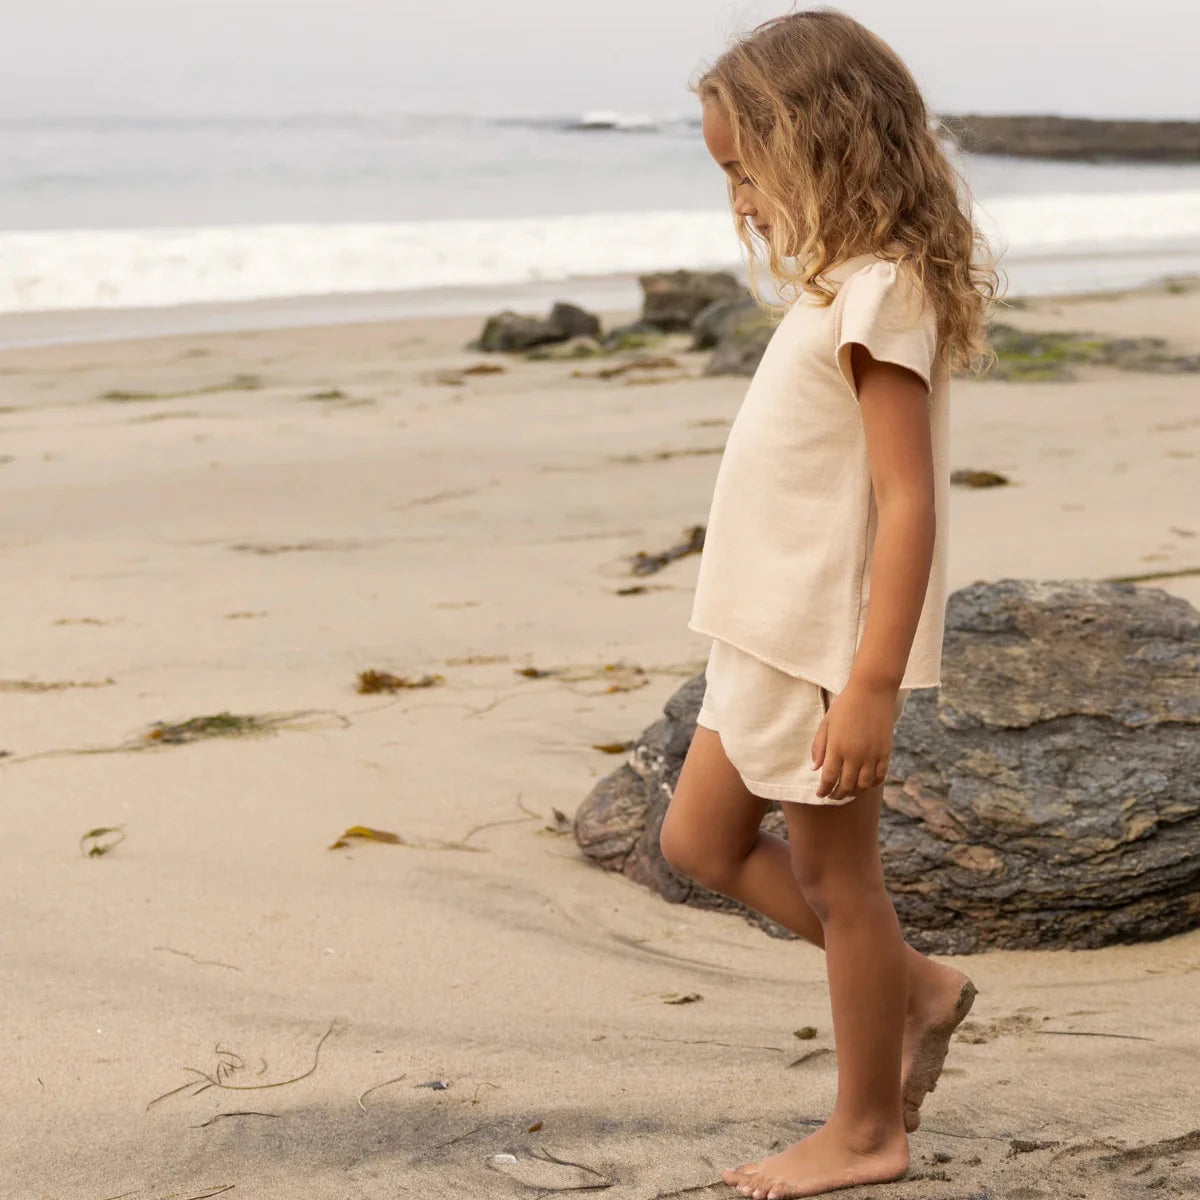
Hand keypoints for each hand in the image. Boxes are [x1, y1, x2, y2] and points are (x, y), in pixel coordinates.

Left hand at [810, 678, 898, 800]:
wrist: (872, 691)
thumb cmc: (845, 705)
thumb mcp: (826, 723)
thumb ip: (819, 747)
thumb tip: (815, 768)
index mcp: (837, 747)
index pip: (829, 778)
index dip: (824, 790)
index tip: (820, 794)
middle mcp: (855, 754)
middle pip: (846, 785)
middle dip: (838, 794)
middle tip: (832, 796)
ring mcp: (872, 754)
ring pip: (864, 785)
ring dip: (855, 792)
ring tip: (848, 792)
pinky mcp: (885, 752)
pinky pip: (880, 776)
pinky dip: (872, 784)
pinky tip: (865, 783)